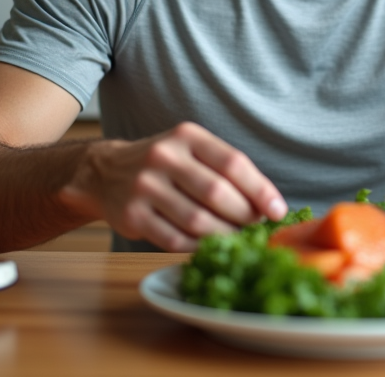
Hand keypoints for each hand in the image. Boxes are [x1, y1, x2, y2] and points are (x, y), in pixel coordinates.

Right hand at [57, 122, 286, 251]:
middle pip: (217, 193)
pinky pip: (175, 240)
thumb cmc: (165, 165)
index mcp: (187, 136)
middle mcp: (164, 157)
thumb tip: (268, 205)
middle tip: (256, 228)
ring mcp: (145, 186)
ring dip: (224, 235)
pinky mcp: (132, 216)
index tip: (278, 211)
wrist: (105, 173)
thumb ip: (226, 170)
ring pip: (198, 221)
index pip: (233, 163)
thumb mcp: (192, 150)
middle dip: (244, 216)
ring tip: (237, 239)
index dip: (261, 190)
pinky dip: (197, 247)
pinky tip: (207, 246)